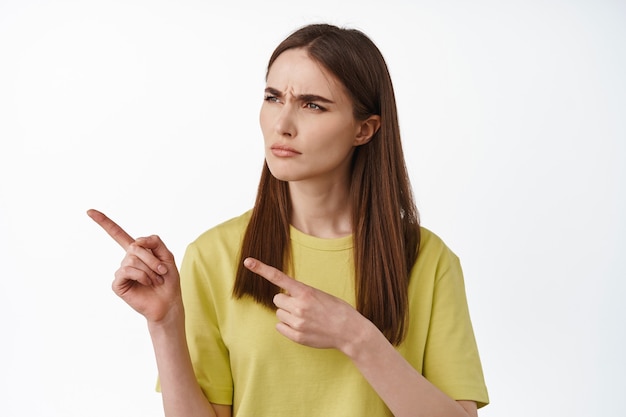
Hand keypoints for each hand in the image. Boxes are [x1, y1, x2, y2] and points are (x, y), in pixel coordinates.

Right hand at [87, 209, 181, 322]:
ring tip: (155, 280)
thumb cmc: (168, 280)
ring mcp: (121, 272)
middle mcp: (126, 260)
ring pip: (132, 259)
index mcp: (136, 251)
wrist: (168, 302)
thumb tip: (137, 241)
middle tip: (162, 271)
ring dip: (150, 270)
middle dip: (152, 259)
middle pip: (135, 246)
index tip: (89, 211)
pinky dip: (141, 276)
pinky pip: (126, 271)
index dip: (104, 222)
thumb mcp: (167, 255)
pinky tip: (146, 284)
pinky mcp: (118, 284)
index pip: (118, 234)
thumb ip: (155, 242)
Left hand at [243, 257, 367, 351]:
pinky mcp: (297, 336)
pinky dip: (287, 326)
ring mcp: (297, 322)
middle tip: (302, 305)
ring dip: (288, 314)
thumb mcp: (320, 294)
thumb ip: (301, 294)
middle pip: (277, 299)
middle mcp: (299, 306)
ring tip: (306, 317)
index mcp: (306, 292)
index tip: (248, 262)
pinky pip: (280, 327)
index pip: (279, 278)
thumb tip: (284, 297)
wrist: (350, 331)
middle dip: (286, 301)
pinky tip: (302, 326)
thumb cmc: (337, 310)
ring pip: (279, 314)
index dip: (261, 269)